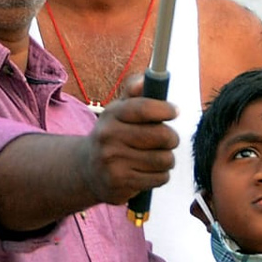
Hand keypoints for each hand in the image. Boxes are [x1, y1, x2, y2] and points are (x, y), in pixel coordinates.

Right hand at [79, 76, 177, 205]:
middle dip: (171, 138)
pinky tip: (148, 171)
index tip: (174, 112)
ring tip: (156, 157)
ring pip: (164, 159)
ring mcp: (113, 161)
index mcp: (111, 115)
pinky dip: (160, 175)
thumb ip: (134, 92)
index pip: (143, 108)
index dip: (165, 109)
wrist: (87, 168)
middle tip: (167, 140)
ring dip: (166, 159)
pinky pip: (159, 178)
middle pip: (161, 136)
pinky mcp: (120, 182)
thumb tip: (145, 78)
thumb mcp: (118, 111)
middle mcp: (109, 137)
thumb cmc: (113, 135)